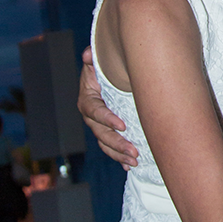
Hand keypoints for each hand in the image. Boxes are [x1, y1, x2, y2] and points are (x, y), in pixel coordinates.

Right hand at [78, 48, 138, 167]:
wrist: (112, 76)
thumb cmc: (106, 68)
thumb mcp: (99, 61)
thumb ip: (93, 58)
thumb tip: (88, 54)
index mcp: (88, 99)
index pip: (94, 111)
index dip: (107, 119)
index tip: (122, 125)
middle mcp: (91, 116)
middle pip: (101, 133)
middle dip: (117, 143)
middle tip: (134, 151)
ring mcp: (99, 127)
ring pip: (106, 144)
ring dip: (119, 154)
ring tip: (135, 160)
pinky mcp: (108, 133)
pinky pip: (111, 148)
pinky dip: (119, 158)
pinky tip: (129, 166)